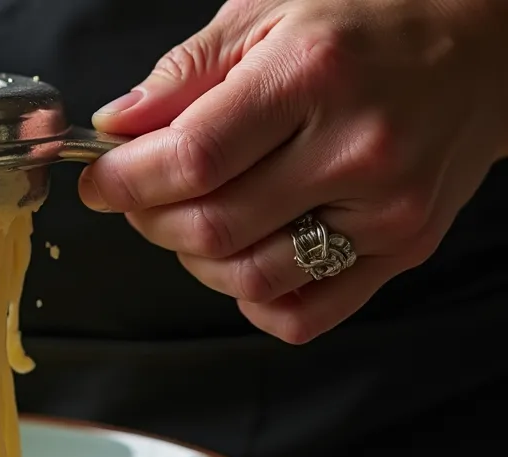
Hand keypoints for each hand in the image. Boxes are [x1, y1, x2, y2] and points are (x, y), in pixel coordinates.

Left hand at [79, 0, 507, 343]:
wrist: (484, 44)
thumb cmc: (368, 20)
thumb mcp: (266, 14)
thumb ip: (184, 73)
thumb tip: (115, 128)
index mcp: (311, 77)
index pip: (192, 160)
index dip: (126, 182)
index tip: (101, 180)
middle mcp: (355, 149)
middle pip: (212, 228)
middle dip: (150, 220)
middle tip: (143, 196)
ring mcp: (385, 209)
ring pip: (250, 279)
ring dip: (196, 259)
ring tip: (197, 216)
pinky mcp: (404, 249)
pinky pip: (303, 314)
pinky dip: (254, 298)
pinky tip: (248, 251)